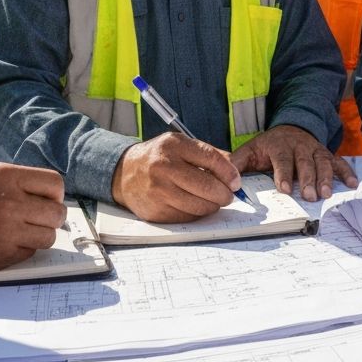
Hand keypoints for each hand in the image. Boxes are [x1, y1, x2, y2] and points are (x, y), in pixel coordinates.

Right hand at [0, 162, 65, 271]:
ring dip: (40, 235)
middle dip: (52, 217)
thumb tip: (49, 195)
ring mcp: (4, 232)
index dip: (55, 194)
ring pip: (47, 237)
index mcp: (8, 177)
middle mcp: (10, 203)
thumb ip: (19, 182)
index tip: (48, 199)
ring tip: (23, 231)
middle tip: (39, 218)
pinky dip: (22, 249)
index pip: (55, 184)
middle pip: (57, 214)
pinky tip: (4, 242)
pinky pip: (27, 254)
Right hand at [112, 132, 240, 222]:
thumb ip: (208, 154)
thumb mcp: (181, 144)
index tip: (236, 181)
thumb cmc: (159, 157)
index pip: (210, 159)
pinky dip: (197, 214)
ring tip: (213, 200)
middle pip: (206, 186)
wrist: (124, 173)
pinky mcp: (155, 211)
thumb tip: (234, 171)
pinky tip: (196, 205)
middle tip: (228, 195)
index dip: (228, 172)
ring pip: (198, 206)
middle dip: (224, 193)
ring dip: (212, 206)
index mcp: (174, 146)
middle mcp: (164, 167)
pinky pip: (187, 218)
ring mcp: (158, 191)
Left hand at [231, 125, 351, 200]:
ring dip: (326, 177)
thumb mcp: (250, 149)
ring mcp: (315, 149)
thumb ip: (237, 163)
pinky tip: (352, 183)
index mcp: (279, 145)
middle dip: (307, 179)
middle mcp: (299, 146)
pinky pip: (338, 161)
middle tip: (309, 196)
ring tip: (327, 194)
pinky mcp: (326, 154)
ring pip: (322, 162)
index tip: (284, 189)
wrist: (289, 128)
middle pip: (304, 162)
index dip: (283, 173)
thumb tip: (226, 178)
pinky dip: (346, 172)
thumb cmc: (268, 146)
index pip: (281, 159)